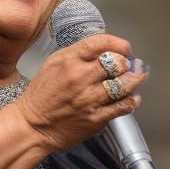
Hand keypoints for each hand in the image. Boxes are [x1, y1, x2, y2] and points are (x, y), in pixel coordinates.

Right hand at [13, 33, 149, 152]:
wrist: (33, 125)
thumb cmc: (42, 94)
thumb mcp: (54, 63)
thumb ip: (78, 54)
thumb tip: (105, 50)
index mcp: (70, 60)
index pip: (103, 43)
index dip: (120, 44)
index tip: (124, 49)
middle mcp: (81, 77)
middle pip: (118, 63)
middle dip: (127, 64)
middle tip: (128, 66)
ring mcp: (90, 99)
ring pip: (124, 84)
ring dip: (134, 80)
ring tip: (136, 79)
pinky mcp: (96, 118)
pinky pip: (123, 106)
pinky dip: (132, 101)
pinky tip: (132, 98)